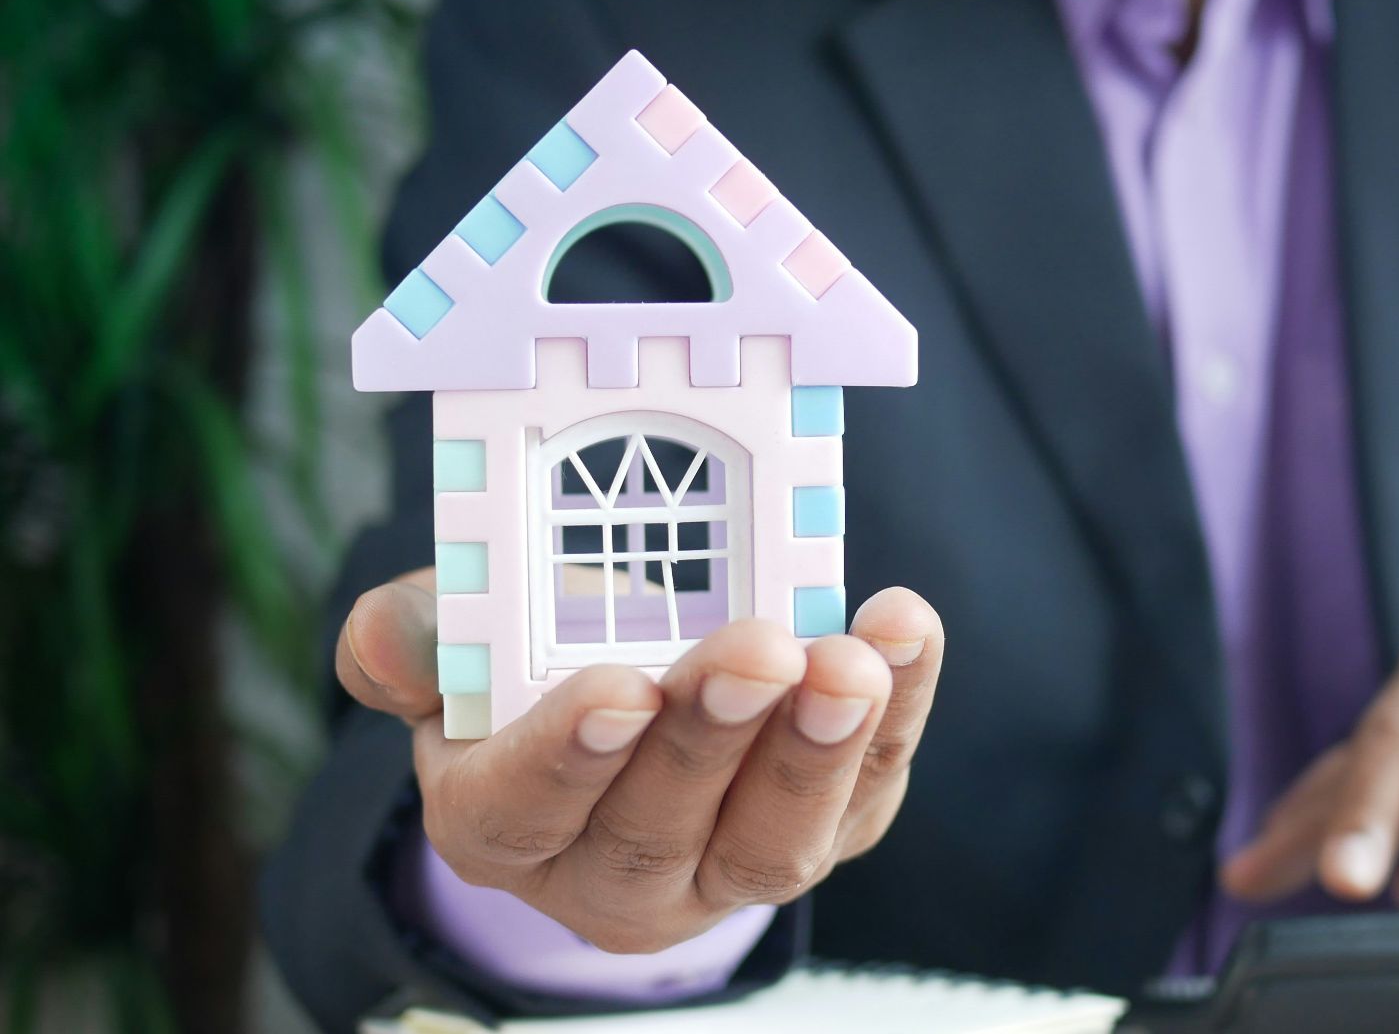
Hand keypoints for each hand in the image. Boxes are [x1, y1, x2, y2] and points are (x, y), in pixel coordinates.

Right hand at [336, 568, 943, 951]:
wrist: (632, 694)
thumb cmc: (534, 664)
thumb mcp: (457, 643)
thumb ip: (415, 637)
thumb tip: (386, 636)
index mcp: (502, 823)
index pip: (525, 809)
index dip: (571, 755)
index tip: (620, 688)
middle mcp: (613, 873)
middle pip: (658, 829)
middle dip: (712, 740)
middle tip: (758, 651)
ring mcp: (727, 867)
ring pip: (772, 840)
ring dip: (818, 749)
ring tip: (849, 662)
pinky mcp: (826, 831)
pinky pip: (867, 790)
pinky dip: (899, 713)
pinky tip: (904, 633)